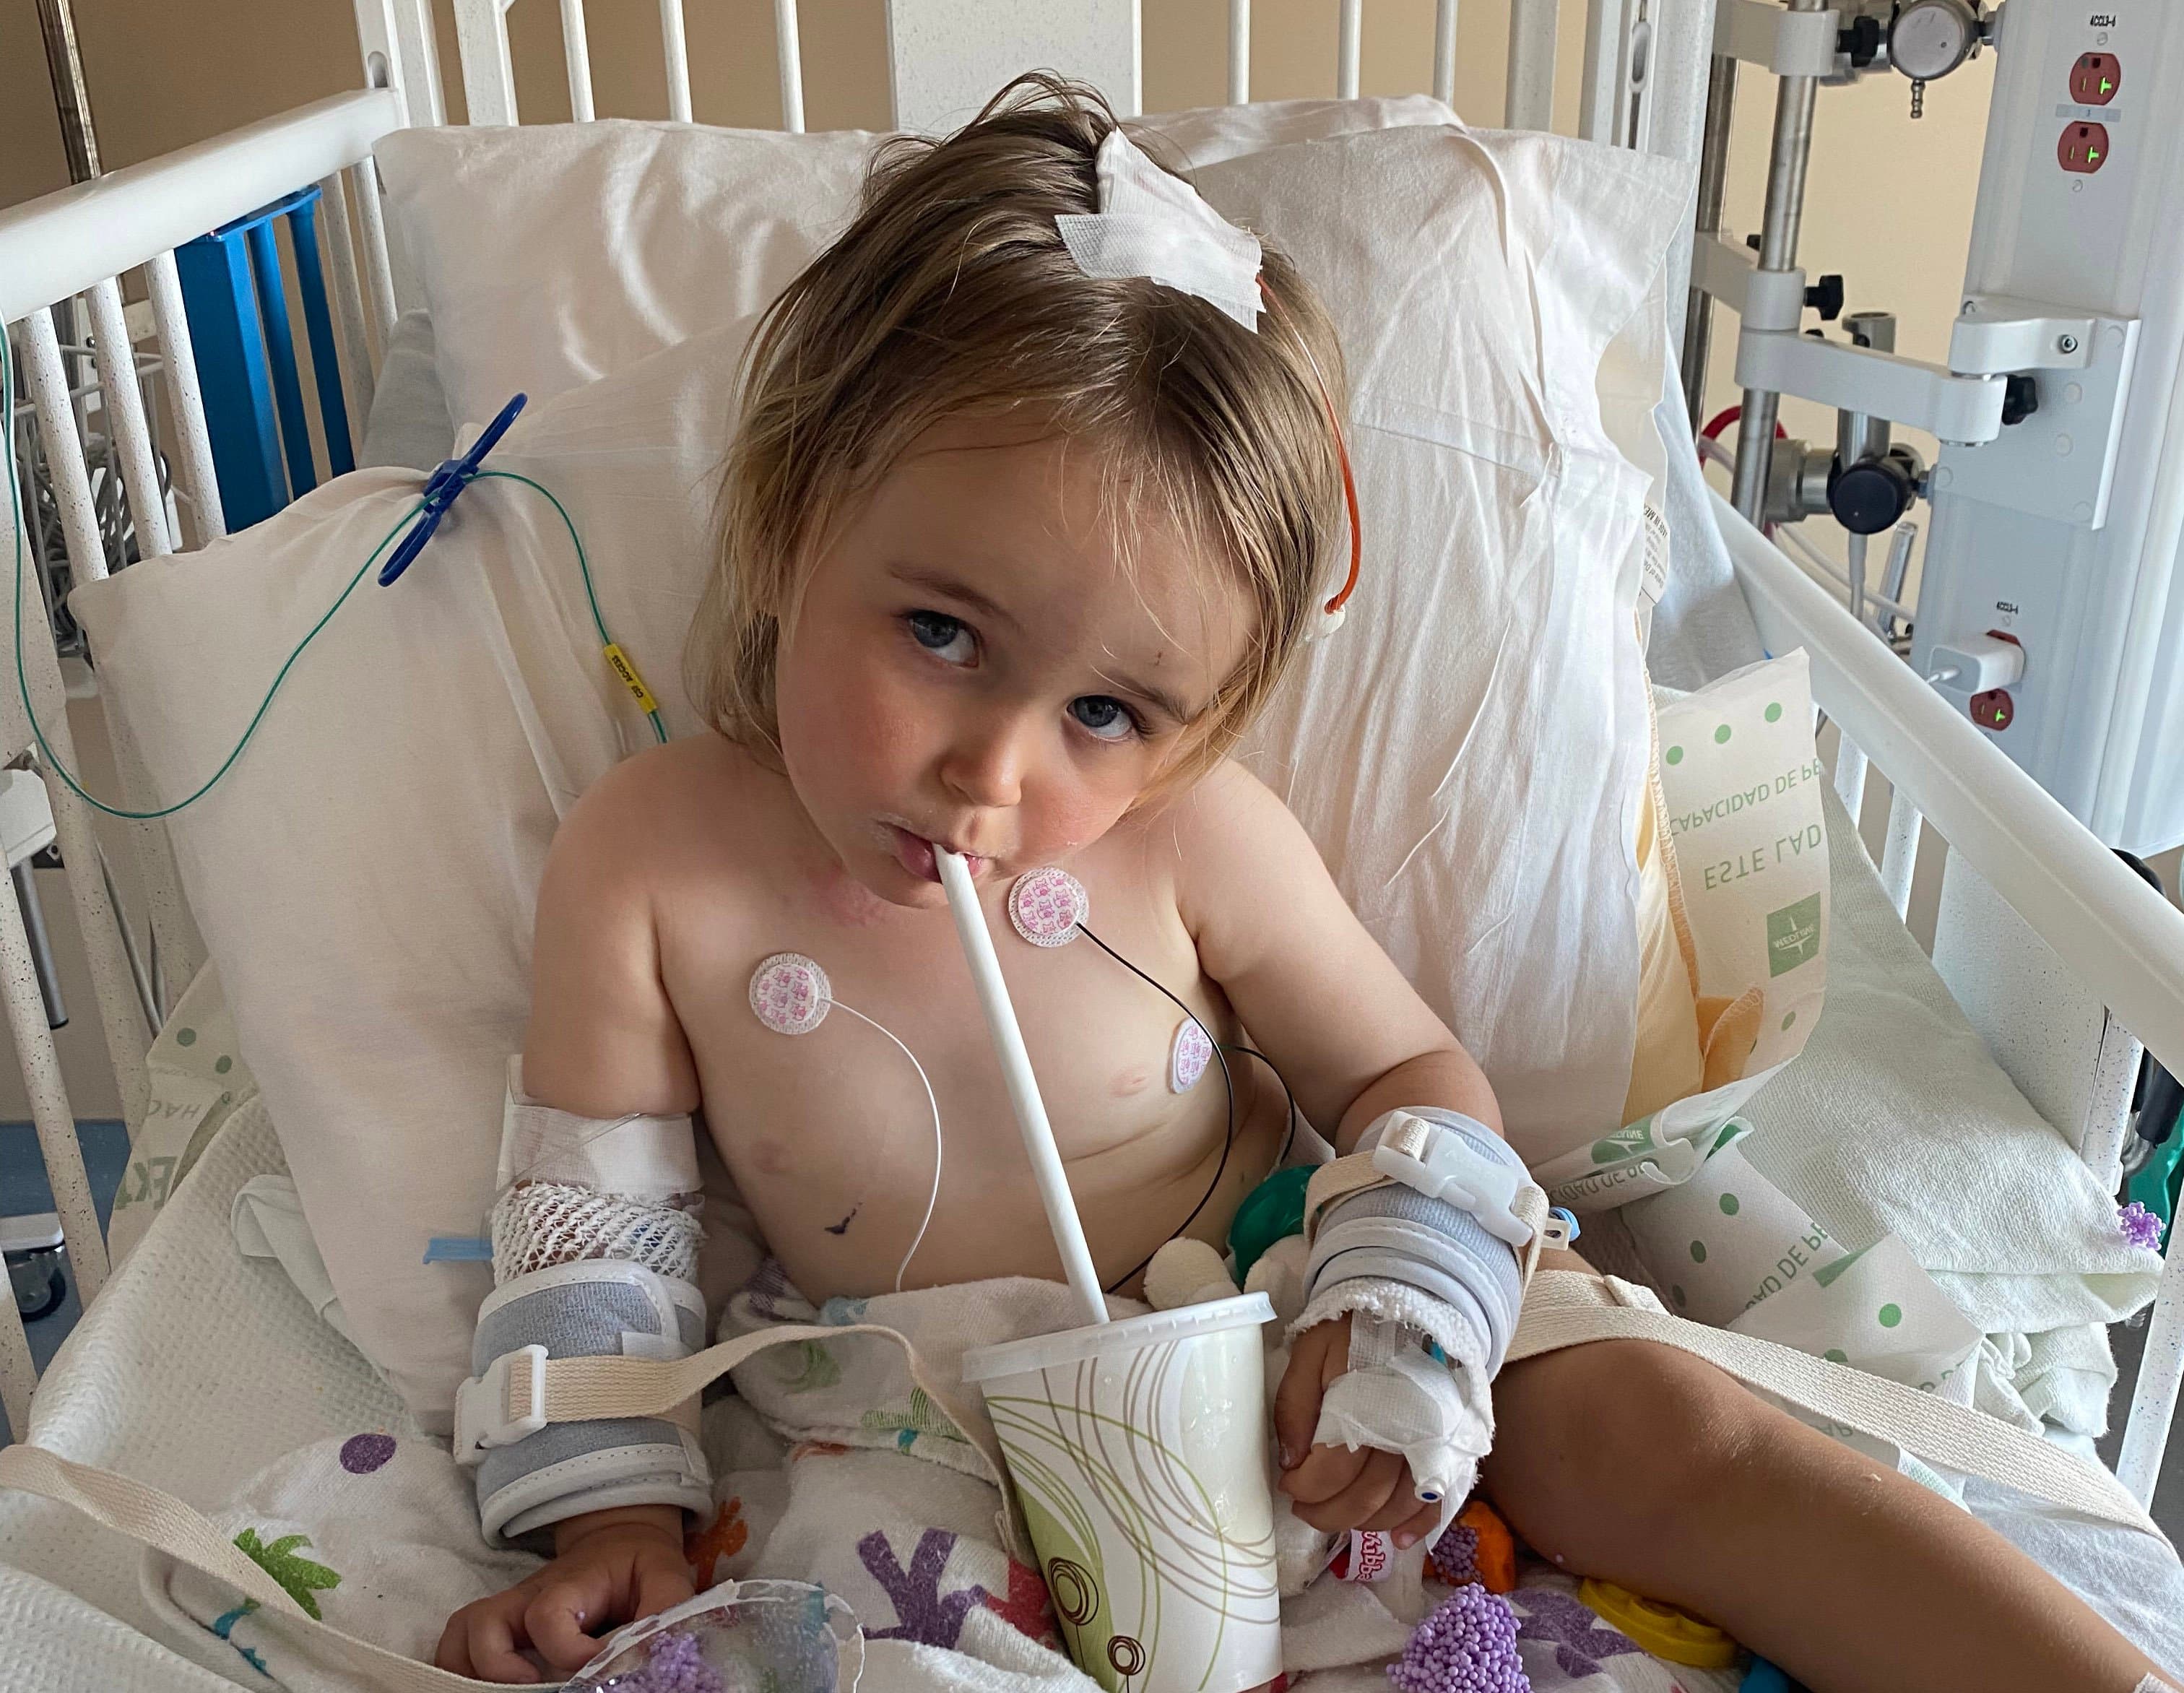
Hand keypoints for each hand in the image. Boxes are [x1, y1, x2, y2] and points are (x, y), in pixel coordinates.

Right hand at [435, 1505, 694, 1682]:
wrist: (616, 1540)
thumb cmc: (638, 1565)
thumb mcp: (664, 1576)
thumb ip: (663, 1610)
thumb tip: (651, 1651)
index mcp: (569, 1584)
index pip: (547, 1616)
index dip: (568, 1651)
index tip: (600, 1662)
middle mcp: (527, 1597)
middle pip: (485, 1626)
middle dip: (502, 1669)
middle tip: (537, 1687)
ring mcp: (508, 1612)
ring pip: (462, 1636)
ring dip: (473, 1671)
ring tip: (510, 1692)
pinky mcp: (498, 1625)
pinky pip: (456, 1645)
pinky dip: (459, 1669)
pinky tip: (486, 1687)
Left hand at [1274, 1315, 1442, 1548]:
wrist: (1414, 1306)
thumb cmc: (1355, 1331)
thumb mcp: (1311, 1351)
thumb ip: (1295, 1405)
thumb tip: (1289, 1462)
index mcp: (1365, 1404)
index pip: (1331, 1471)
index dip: (1304, 1487)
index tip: (1288, 1483)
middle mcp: (1405, 1430)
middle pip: (1365, 1498)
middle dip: (1326, 1513)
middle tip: (1303, 1507)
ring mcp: (1433, 1442)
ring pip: (1399, 1506)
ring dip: (1364, 1523)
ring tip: (1336, 1516)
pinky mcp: (1451, 1447)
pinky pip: (1439, 1499)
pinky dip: (1420, 1525)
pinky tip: (1398, 1539)